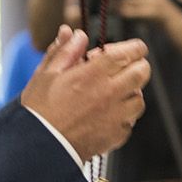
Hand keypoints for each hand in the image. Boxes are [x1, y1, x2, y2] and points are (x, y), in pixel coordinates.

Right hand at [20, 25, 149, 159]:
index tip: (131, 48)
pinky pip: (130, 121)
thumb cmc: (40, 110)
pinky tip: (107, 114)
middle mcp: (110, 94)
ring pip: (139, 98)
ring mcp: (116, 116)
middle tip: (122, 68)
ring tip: (112, 93)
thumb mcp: (46, 73)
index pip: (129, 52)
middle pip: (142, 72)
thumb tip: (76, 34)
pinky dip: (124, 116)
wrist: (40, 147)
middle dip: (136, 65)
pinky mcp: (116, 135)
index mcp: (93, 74)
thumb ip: (65, 51)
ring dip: (130, 92)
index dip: (135, 47)